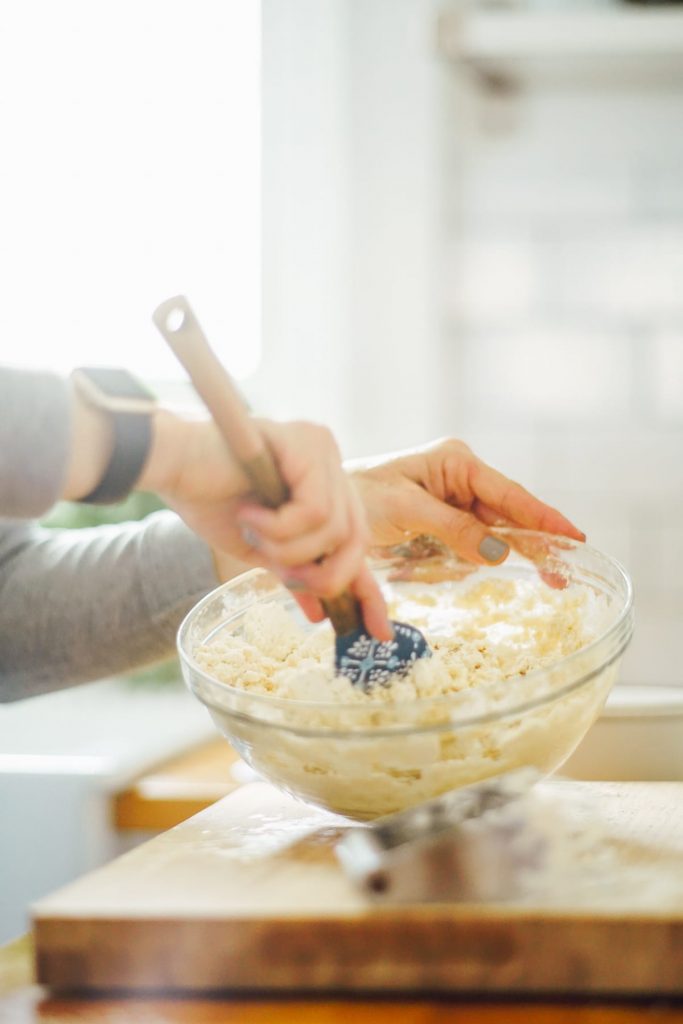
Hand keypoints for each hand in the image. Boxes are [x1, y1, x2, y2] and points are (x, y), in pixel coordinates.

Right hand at [141, 411, 390, 639]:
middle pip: (357, 538)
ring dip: (289, 549)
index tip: (380, 633)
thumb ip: (295, 572)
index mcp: (322, 483)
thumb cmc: (207, 499)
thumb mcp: (261, 548)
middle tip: (288, 578)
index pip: (357, 540)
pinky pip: (315, 509)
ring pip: (335, 528)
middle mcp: (330, 461)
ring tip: (253, 533)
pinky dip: (280, 527)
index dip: (370, 592)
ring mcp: (322, 448)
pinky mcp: (307, 443)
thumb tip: (320, 613)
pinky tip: (249, 514)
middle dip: (325, 574)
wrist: (169, 463)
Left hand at [348, 438, 583, 565]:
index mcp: (455, 461)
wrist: (322, 510)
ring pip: (492, 534)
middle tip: (562, 574)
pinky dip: (473, 561)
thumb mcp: (405, 510)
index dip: (544, 517)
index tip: (575, 536)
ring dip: (503, 555)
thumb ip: (454, 528)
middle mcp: (460, 477)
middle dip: (533, 542)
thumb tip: (500, 552)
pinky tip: (470, 568)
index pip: (509, 493)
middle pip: (508, 515)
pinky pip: (470, 545)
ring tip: (533, 575)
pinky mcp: (443, 523)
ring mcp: (453, 500)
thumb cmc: (357, 496)